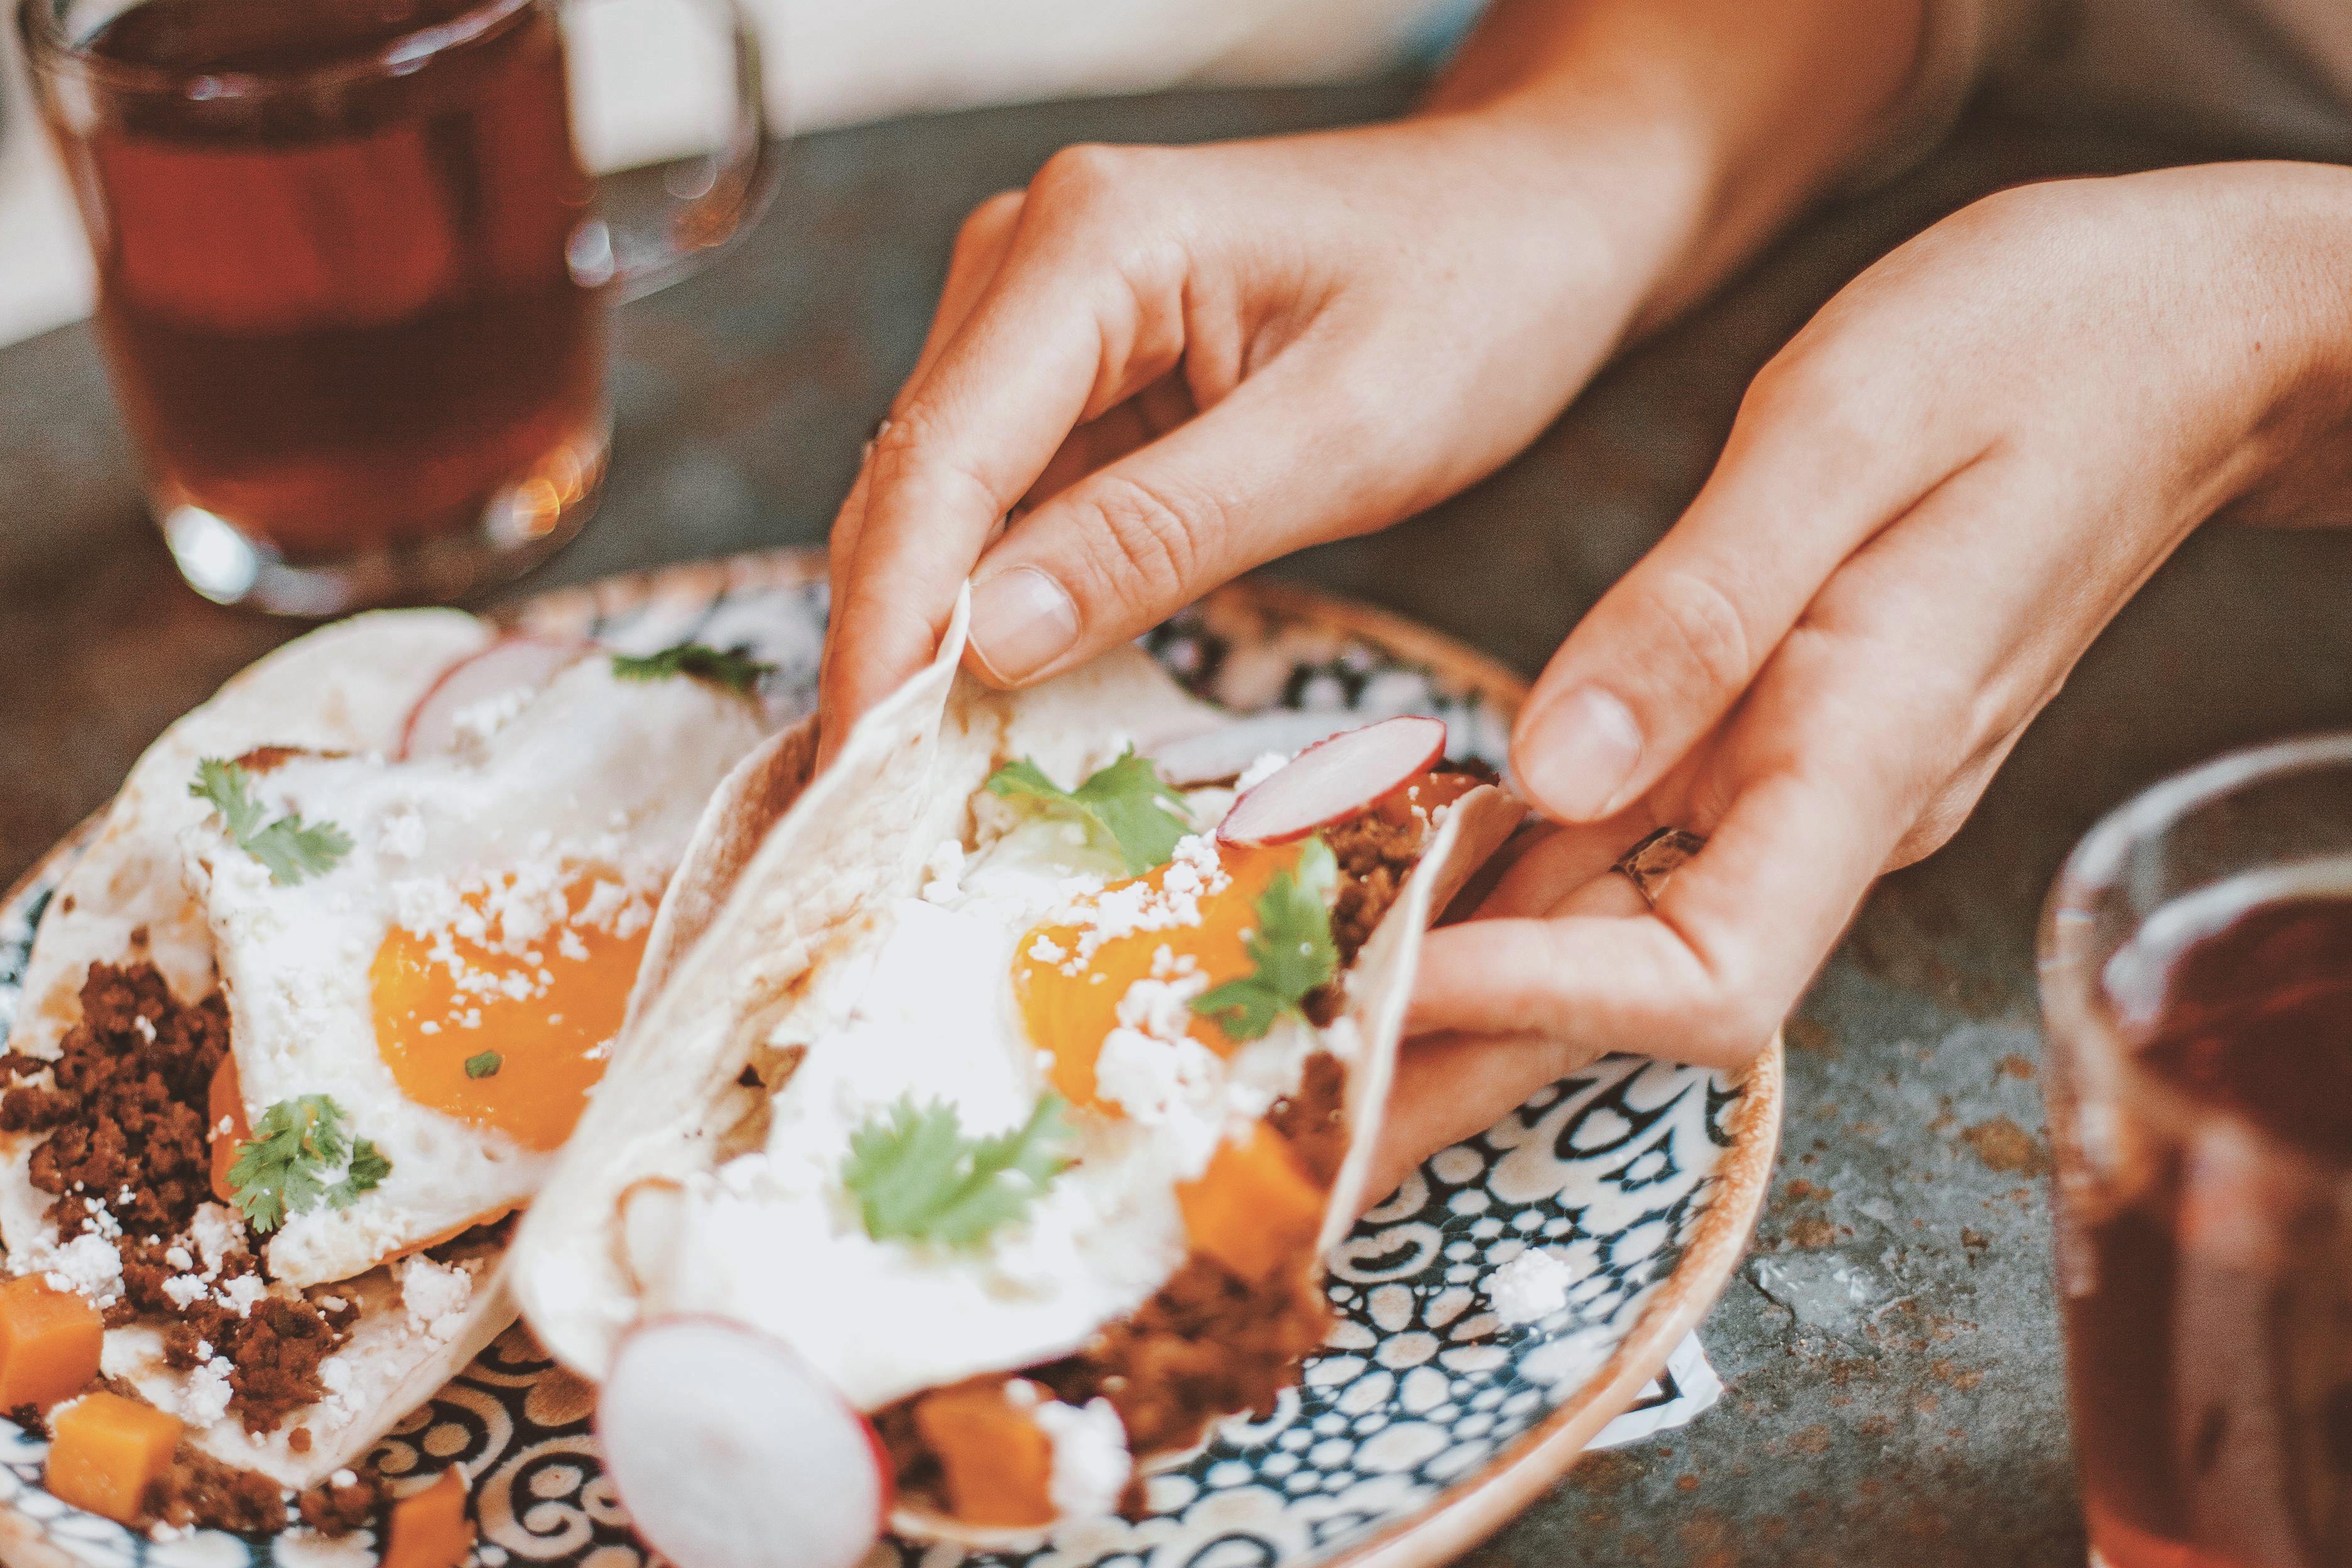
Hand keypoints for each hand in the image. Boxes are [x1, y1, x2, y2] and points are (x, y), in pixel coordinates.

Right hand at [815, 0, 1926, 761]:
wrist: (1541, 214)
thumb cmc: (1482, 296)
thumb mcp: (1343, 436)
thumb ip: (1156, 535)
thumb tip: (984, 643)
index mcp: (1090, 241)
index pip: (937, 463)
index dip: (886, 634)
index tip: (859, 782)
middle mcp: (1029, 259)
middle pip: (912, 488)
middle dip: (889, 656)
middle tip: (878, 826)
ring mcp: (1039, 311)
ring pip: (942, 508)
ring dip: (932, 643)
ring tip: (921, 792)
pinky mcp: (1074, 370)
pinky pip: (1004, 507)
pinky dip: (997, 609)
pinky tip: (996, 706)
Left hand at [1378, 162, 2351, 1187]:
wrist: (2179, 338)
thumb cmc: (2037, 348)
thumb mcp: (1847, 432)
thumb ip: (1698, 616)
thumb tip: (1550, 774)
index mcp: (1863, 749)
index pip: (1705, 974)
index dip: (1538, 1002)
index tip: (1383, 987)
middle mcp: (1830, 806)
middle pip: (1627, 996)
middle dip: (1462, 1059)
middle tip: (1296, 1116)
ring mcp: (1802, 781)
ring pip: (1610, 931)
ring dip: (1460, 983)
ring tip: (1299, 1018)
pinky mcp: (1773, 736)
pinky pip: (1623, 843)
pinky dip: (1507, 876)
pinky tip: (1395, 880)